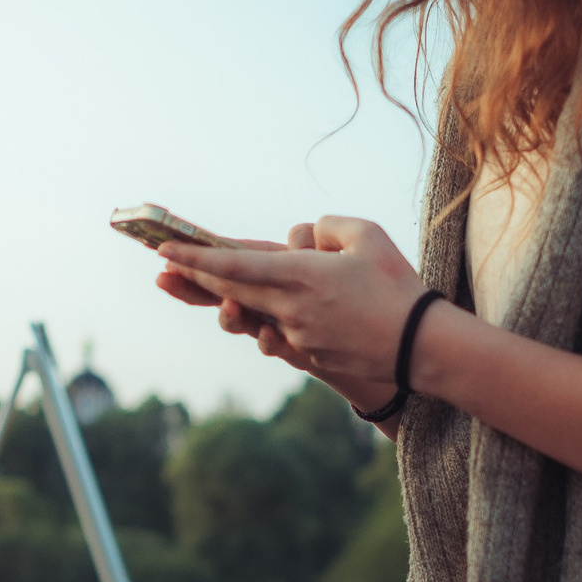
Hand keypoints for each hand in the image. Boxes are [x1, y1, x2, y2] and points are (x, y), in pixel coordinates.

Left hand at [157, 218, 427, 409]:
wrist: (421, 347)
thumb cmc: (398, 286)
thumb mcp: (367, 235)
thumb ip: (327, 227)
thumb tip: (303, 238)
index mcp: (300, 275)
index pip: (236, 265)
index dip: (196, 257)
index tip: (164, 250)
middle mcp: (290, 308)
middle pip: (231, 291)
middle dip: (193, 279)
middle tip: (161, 270)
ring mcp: (297, 335)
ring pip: (255, 311)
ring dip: (231, 297)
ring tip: (208, 285)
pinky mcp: (309, 354)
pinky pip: (282, 329)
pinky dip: (273, 316)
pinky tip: (275, 308)